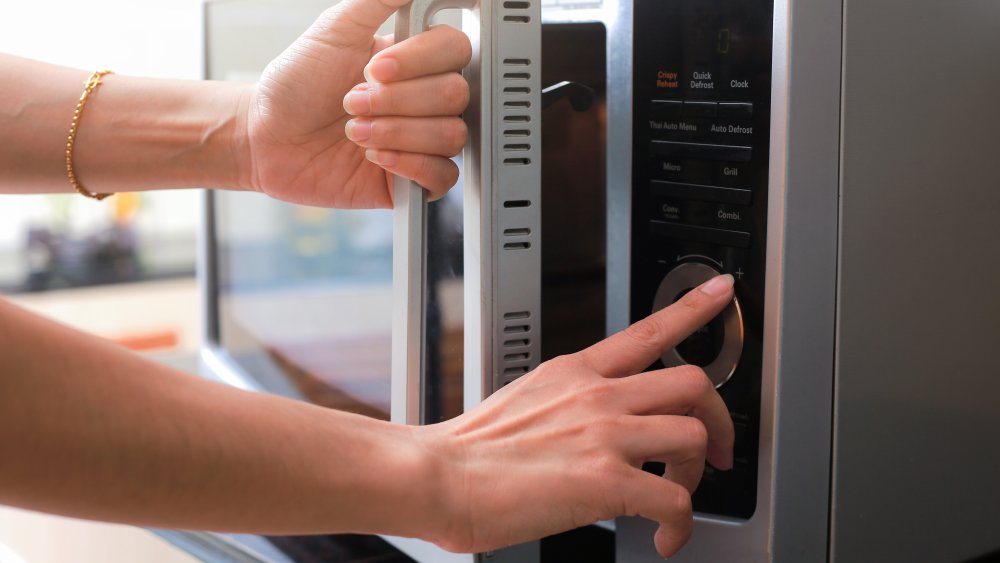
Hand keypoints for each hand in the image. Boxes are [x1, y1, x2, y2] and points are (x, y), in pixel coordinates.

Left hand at [242, 0, 470, 207]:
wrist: (267, 138)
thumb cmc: (295, 86)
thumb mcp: (334, 30)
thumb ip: (377, 1)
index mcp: (414, 61)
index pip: (455, 50)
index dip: (419, 61)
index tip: (375, 68)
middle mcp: (424, 100)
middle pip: (455, 94)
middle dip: (396, 101)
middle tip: (352, 102)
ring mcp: (422, 141)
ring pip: (451, 136)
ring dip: (396, 133)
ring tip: (354, 132)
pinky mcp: (413, 181)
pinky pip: (443, 177)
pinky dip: (409, 165)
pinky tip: (375, 157)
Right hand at [418, 274, 736, 557]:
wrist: (437, 477)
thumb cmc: (469, 450)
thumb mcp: (524, 400)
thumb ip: (566, 403)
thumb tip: (586, 428)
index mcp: (576, 372)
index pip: (648, 329)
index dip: (694, 308)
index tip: (720, 292)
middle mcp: (598, 395)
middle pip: (693, 382)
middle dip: (718, 420)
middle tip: (716, 452)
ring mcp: (605, 434)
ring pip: (695, 436)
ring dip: (697, 475)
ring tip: (676, 498)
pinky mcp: (606, 481)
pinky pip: (675, 501)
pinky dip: (681, 526)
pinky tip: (664, 537)